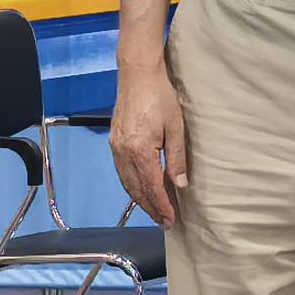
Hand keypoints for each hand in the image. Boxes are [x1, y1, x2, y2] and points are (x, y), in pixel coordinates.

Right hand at [112, 49, 190, 225]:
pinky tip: (140, 188)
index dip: (161, 205)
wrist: (138, 74)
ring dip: (140, 198)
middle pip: (136, 189)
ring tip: (154, 210)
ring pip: (127, 182)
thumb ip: (177, 158)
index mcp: (140, 150)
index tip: (170, 219)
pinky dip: (131, 184)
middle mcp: (124, 152)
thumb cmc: (159, 95)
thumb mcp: (176, 127)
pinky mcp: (114, 140)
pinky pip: (122, 170)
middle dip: (151, 207)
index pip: (151, 187)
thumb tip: (180, 184)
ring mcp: (116, 146)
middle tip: (164, 221)